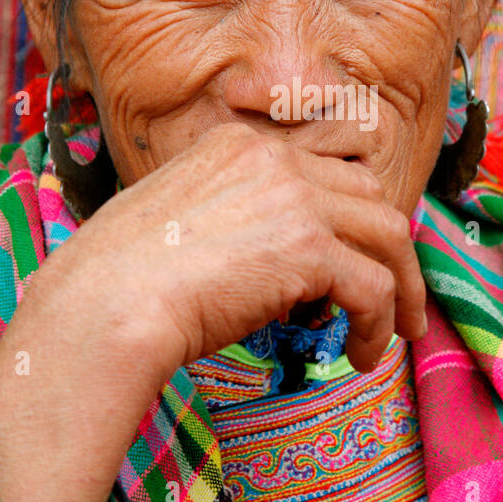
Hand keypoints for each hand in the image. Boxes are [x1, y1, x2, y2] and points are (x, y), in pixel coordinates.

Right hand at [0, 124, 426, 501]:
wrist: (104, 306)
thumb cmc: (122, 281)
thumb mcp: (182, 222)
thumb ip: (236, 220)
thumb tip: (281, 267)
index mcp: (239, 144)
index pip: (324, 172)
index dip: (347, 220)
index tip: (353, 261)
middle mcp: (274, 158)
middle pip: (368, 194)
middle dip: (388, 247)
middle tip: (392, 298)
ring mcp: (296, 197)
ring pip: (388, 234)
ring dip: (399, 288)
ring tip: (391, 335)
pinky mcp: (310, 248)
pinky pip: (374, 287)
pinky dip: (377, 325)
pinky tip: (358, 357)